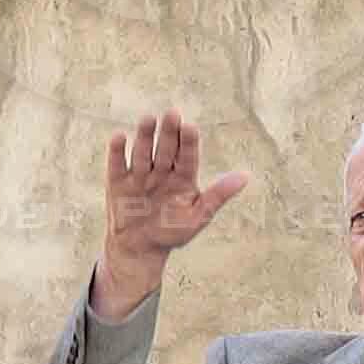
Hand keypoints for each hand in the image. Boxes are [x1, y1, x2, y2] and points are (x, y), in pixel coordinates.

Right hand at [94, 110, 249, 313]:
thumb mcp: (198, 216)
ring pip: (143, 152)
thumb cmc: (172, 232)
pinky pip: (117, 164)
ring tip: (148, 119)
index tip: (190, 127)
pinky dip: (118, 151)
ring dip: (145, 136)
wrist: (140, 248)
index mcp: (183, 177)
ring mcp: (139, 175)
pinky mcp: (117, 182)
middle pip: (165, 149)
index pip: (187, 156)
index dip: (188, 142)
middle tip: (172, 114)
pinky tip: (120, 137)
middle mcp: (161, 171)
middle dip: (168, 133)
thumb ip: (218, 195)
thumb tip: (246, 176)